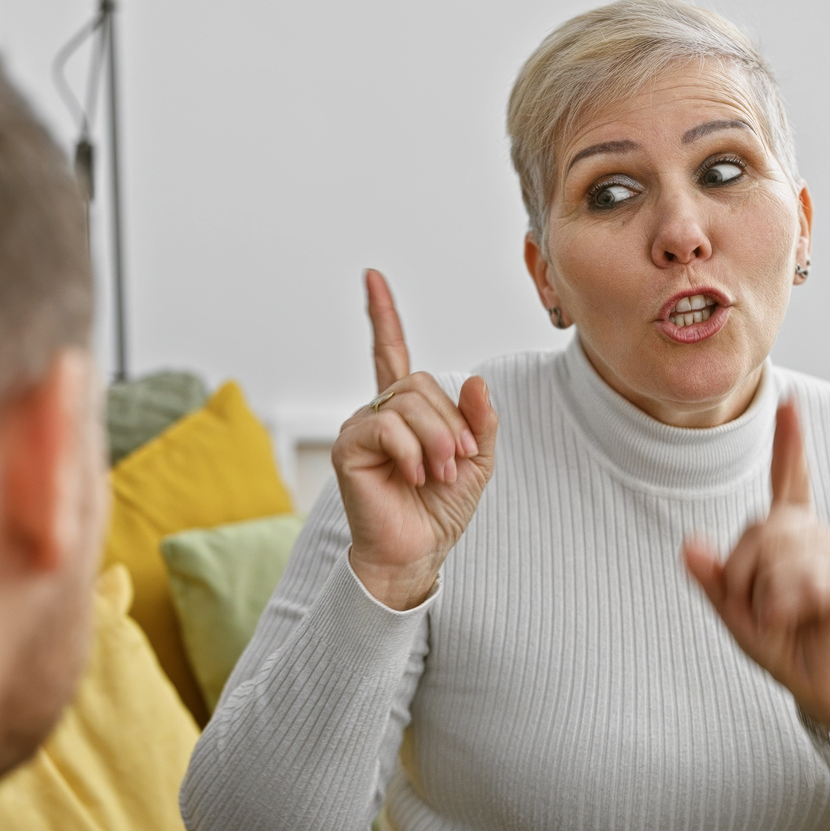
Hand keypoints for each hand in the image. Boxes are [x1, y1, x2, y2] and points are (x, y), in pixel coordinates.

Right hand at [335, 270, 498, 609]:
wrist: (417, 553)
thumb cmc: (440, 510)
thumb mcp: (477, 460)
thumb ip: (480, 420)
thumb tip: (478, 381)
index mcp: (407, 411)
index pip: (391, 352)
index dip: (383, 316)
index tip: (372, 277)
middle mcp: (379, 411)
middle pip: (422, 383)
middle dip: (450, 423)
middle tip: (455, 464)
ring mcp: (360, 427)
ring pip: (409, 402)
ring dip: (436, 440)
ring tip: (438, 474)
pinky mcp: (348, 447)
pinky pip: (387, 426)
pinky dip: (411, 452)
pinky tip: (412, 477)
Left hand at [682, 399, 829, 726]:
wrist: (819, 685)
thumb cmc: (781, 643)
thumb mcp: (733, 613)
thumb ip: (712, 579)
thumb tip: (689, 545)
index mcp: (790, 535)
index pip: (791, 480)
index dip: (790, 442)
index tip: (790, 401)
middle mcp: (818, 536)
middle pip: (761, 528)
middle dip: (742, 573)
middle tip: (756, 607)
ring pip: (779, 556)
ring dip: (764, 596)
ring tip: (779, 617)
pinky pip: (803, 583)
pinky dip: (785, 607)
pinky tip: (795, 619)